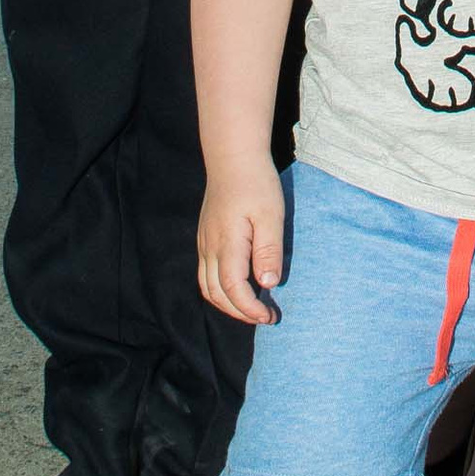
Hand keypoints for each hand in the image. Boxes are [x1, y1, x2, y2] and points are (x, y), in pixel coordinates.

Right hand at [198, 164, 287, 323]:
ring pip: (207, 286)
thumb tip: (267, 284)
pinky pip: (206, 273)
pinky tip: (238, 287)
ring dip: (227, 304)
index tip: (269, 316)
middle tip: (265, 317)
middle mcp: (210, 247)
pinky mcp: (205, 237)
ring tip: (252, 308)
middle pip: (216, 294)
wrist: (233, 158)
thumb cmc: (256, 184)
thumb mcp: (271, 216)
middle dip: (239, 312)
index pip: (233, 289)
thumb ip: (268, 251)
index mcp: (227, 244)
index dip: (250, 309)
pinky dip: (220, 289)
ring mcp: (204, 242)